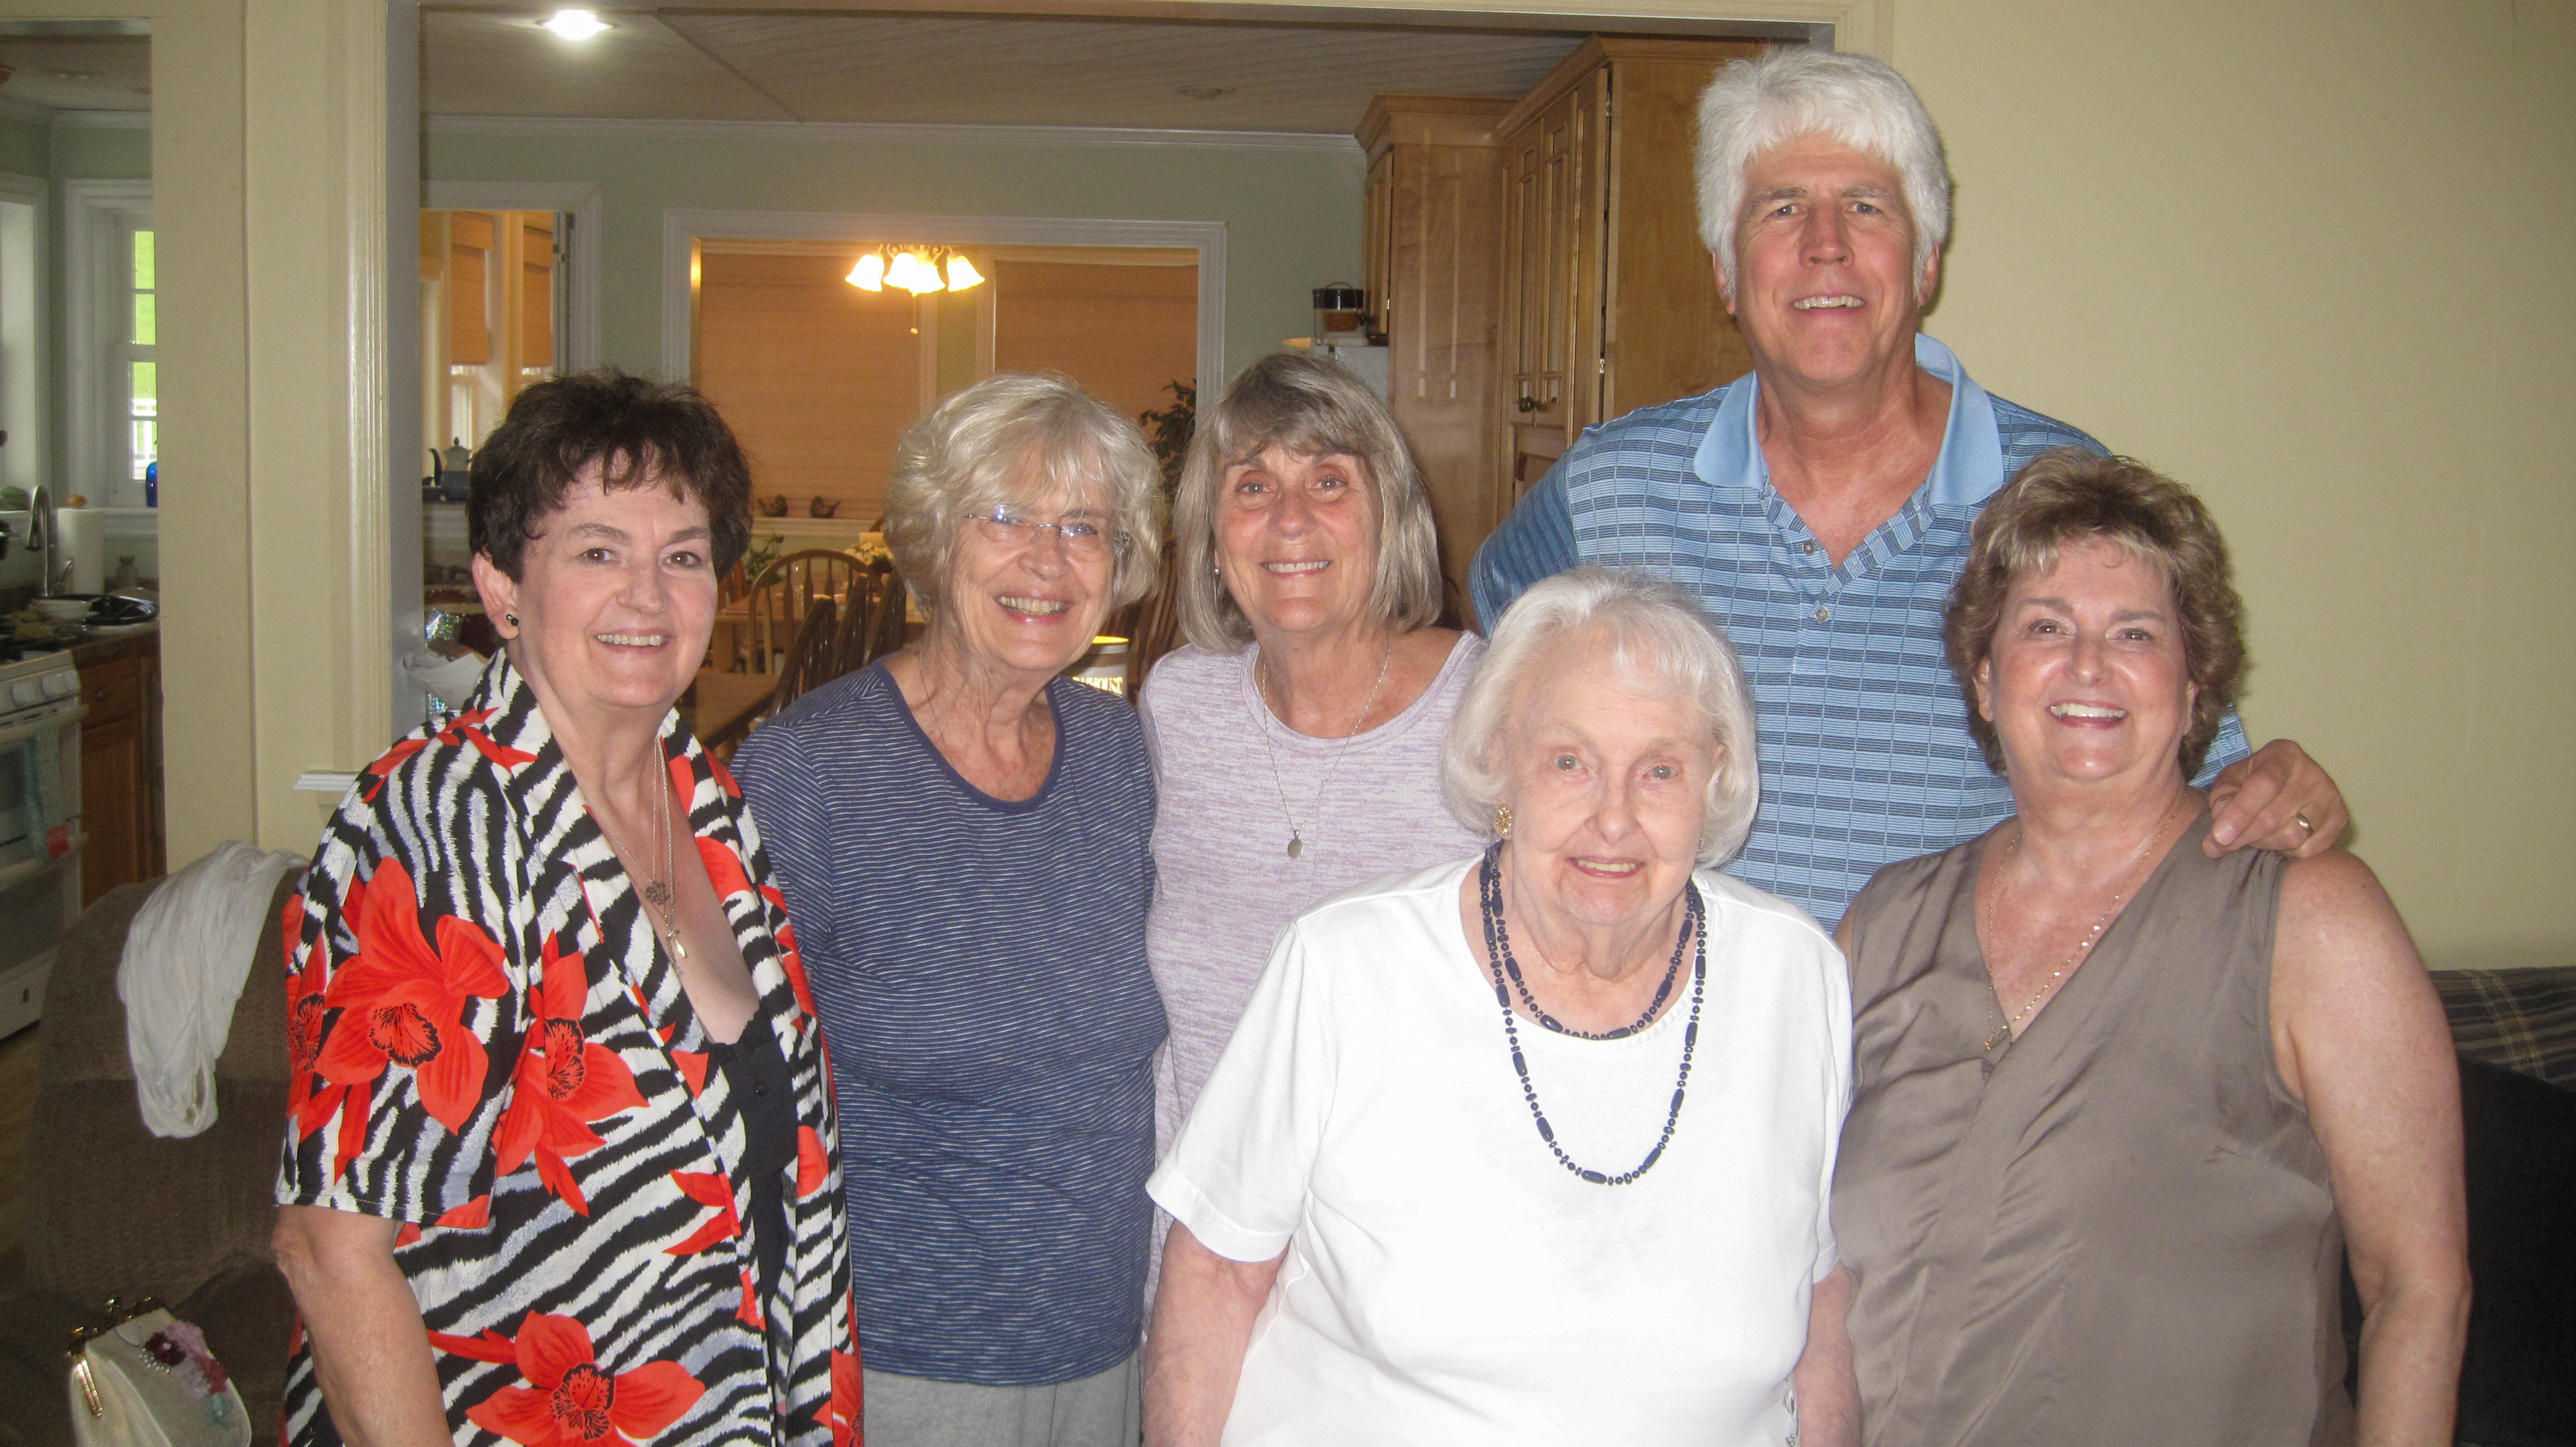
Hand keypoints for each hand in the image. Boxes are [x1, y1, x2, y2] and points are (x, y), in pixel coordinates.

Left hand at [2205, 739, 2344, 857]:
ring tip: (2253, 837)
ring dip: (2264, 845)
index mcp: (2283, 755)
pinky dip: (2287, 852)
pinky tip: (2277, 840)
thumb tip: (2220, 836)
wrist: (2291, 781)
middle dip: (2243, 837)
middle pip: (2274, 817)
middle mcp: (2312, 773)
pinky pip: (2308, 849)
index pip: (2263, 785)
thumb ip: (2221, 801)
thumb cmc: (2253, 780)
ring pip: (2292, 837)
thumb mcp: (2231, 780)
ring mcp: (2330, 797)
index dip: (2240, 813)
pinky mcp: (2340, 819)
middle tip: (2222, 846)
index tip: (2219, 837)